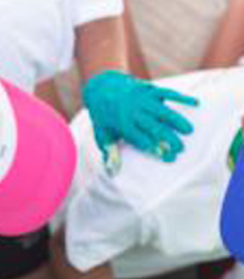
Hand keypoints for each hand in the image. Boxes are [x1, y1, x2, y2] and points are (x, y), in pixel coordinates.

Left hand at [82, 70, 197, 165]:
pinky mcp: (149, 89)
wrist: (102, 87)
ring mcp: (142, 99)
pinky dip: (181, 97)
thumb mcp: (102, 135)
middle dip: (168, 138)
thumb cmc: (103, 117)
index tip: (167, 157)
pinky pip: (167, 93)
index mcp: (122, 124)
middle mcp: (132, 111)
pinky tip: (195, 103)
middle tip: (181, 148)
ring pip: (162, 111)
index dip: (153, 148)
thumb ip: (109, 152)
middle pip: (153, 127)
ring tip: (189, 131)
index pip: (140, 139)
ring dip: (176, 120)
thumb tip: (112, 171)